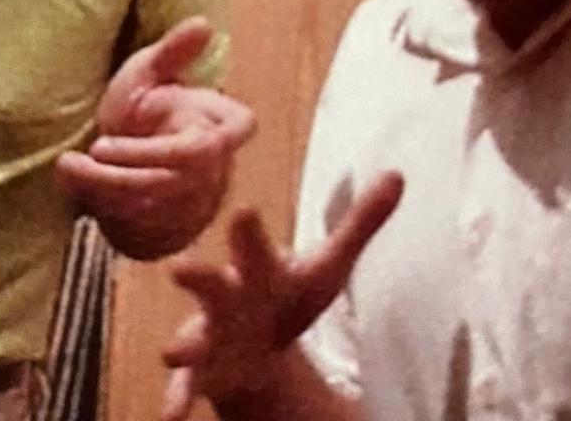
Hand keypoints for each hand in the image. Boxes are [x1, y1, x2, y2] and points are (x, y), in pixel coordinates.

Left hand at [55, 18, 254, 257]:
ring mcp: (192, 202)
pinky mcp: (167, 227)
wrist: (127, 150)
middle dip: (132, 165)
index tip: (141, 140)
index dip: (191, 145)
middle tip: (93, 148)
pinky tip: (75, 183)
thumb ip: (174, 51)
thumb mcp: (151, 72)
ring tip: (67, 166)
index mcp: (219, 125)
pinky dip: (102, 205)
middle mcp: (213, 168)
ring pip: (153, 203)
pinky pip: (138, 225)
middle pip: (178, 174)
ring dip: (107, 187)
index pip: (225, 138)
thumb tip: (203, 23)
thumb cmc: (146, 104)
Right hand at [160, 170, 403, 419]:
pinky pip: (188, 386)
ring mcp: (209, 334)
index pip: (252, 244)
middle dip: (197, 275)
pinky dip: (178, 399)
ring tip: (171, 352)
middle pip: (210, 282)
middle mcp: (227, 296)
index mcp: (257, 267)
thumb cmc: (288, 295)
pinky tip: (171, 416)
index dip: (249, 229)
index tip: (245, 211)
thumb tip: (398, 174)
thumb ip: (359, 224)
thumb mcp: (327, 265)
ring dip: (183, 344)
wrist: (257, 347)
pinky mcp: (203, 371)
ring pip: (192, 336)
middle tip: (180, 268)